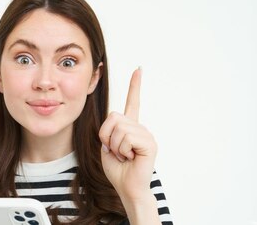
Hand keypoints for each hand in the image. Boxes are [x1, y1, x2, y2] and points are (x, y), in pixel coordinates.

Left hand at [98, 67, 157, 200]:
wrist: (128, 188)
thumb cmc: (118, 170)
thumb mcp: (106, 146)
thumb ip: (108, 130)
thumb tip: (114, 120)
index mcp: (130, 127)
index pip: (133, 102)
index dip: (135, 85)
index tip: (138, 69)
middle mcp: (140, 127)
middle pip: (113, 117)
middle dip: (107, 137)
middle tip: (117, 152)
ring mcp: (146, 134)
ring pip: (118, 128)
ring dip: (114, 146)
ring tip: (124, 157)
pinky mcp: (149, 143)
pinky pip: (126, 138)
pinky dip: (122, 151)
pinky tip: (130, 158)